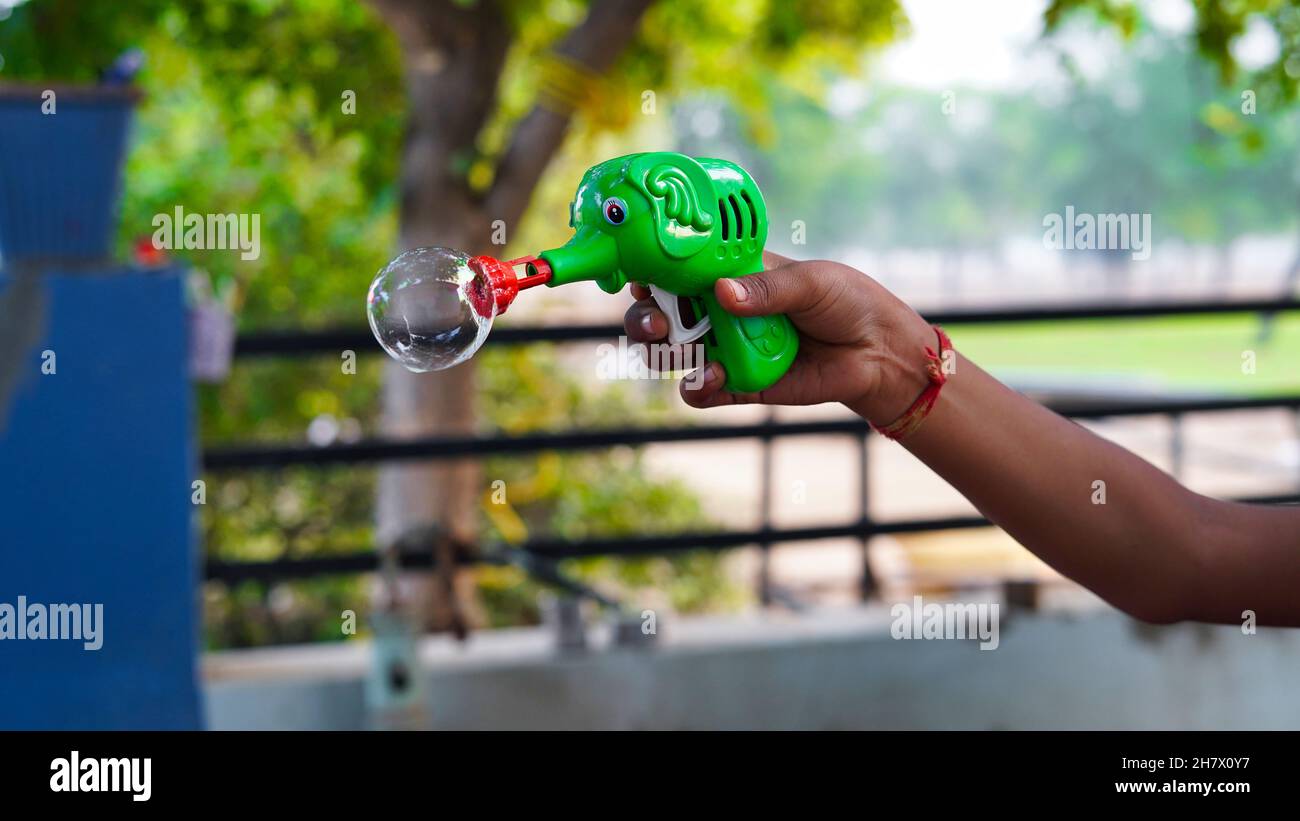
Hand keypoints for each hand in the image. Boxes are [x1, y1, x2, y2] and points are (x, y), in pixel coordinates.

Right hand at [623, 253, 939, 424]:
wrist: (877, 351)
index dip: (651, 272)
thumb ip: (768, 288)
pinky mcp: (740, 385)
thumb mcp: (811, 282)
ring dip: (665, 354)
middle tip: (658, 324)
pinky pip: (702, 390)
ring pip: (673, 354)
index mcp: (731, 273)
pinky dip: (697, 387)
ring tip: (681, 353)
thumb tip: (722, 292)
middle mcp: (719, 311)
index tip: (641, 277)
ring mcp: (726, 349)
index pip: (677, 269)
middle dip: (647, 319)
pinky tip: (710, 379)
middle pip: (661, 314)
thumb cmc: (846, 301)